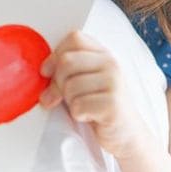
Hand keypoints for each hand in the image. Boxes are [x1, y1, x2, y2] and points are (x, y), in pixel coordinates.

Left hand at [38, 31, 148, 158]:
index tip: (47, 72)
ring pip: (70, 86)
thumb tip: (43, 71)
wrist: (127, 134)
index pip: (74, 38)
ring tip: (83, 107)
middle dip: (57, 83)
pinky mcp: (112, 104)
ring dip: (70, 102)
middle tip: (61, 98)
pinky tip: (90, 116)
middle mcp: (111, 64)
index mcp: (104, 54)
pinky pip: (78, 106)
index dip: (55, 55)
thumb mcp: (87, 81)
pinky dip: (78, 114)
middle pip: (67, 62)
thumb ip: (69, 70)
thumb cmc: (101, 107)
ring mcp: (114, 83)